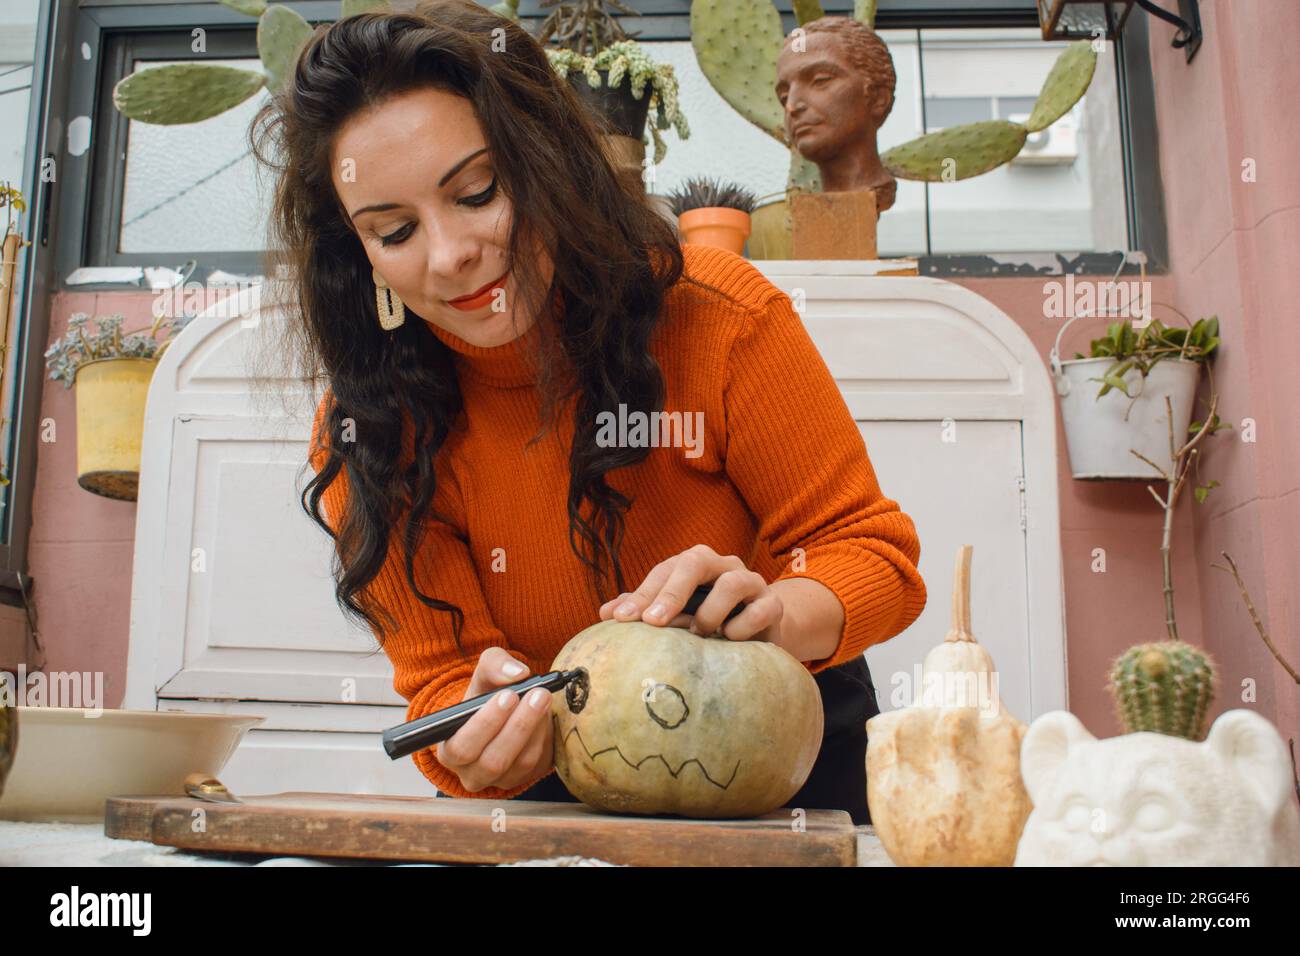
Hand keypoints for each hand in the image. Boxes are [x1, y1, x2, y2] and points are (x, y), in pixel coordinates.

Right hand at [435, 647, 553, 792]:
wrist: (506, 712)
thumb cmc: (486, 695)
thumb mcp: (484, 675)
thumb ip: (494, 666)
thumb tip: (517, 673)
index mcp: (450, 750)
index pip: (461, 748)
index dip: (485, 724)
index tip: (508, 695)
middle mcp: (471, 772)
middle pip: (493, 761)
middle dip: (518, 725)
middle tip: (537, 694)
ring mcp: (498, 781)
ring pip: (519, 763)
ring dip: (535, 728)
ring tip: (543, 698)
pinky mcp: (523, 779)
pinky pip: (537, 763)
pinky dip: (543, 736)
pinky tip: (545, 714)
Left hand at [597, 543, 785, 643]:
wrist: (760, 632)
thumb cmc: (710, 620)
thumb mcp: (678, 614)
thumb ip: (645, 609)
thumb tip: (605, 614)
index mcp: (695, 564)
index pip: (664, 570)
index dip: (641, 594)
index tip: (619, 619)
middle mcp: (723, 566)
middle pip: (696, 562)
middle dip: (671, 593)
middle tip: (652, 623)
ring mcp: (751, 582)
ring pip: (731, 582)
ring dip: (710, 612)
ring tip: (699, 633)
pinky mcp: (773, 604)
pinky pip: (760, 611)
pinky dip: (741, 628)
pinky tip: (730, 640)